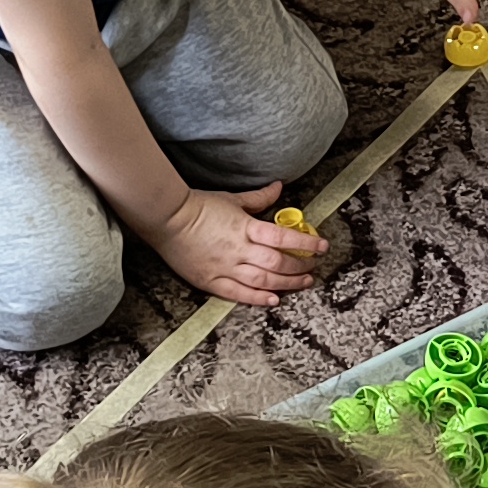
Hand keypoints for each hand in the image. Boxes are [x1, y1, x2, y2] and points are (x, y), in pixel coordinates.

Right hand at [145, 183, 323, 307]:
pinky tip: (274, 300)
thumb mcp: (231, 199)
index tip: (321, 246)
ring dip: (287, 284)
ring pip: (263, 281)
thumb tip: (279, 187)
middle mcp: (239, 250)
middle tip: (313, 266)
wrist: (166, 218)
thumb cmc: (198, 206)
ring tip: (303, 282)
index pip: (284, 238)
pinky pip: (238, 294)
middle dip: (300, 266)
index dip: (306, 243)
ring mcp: (225, 268)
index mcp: (245, 227)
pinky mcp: (211, 280)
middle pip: (278, 263)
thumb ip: (258, 198)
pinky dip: (258, 299)